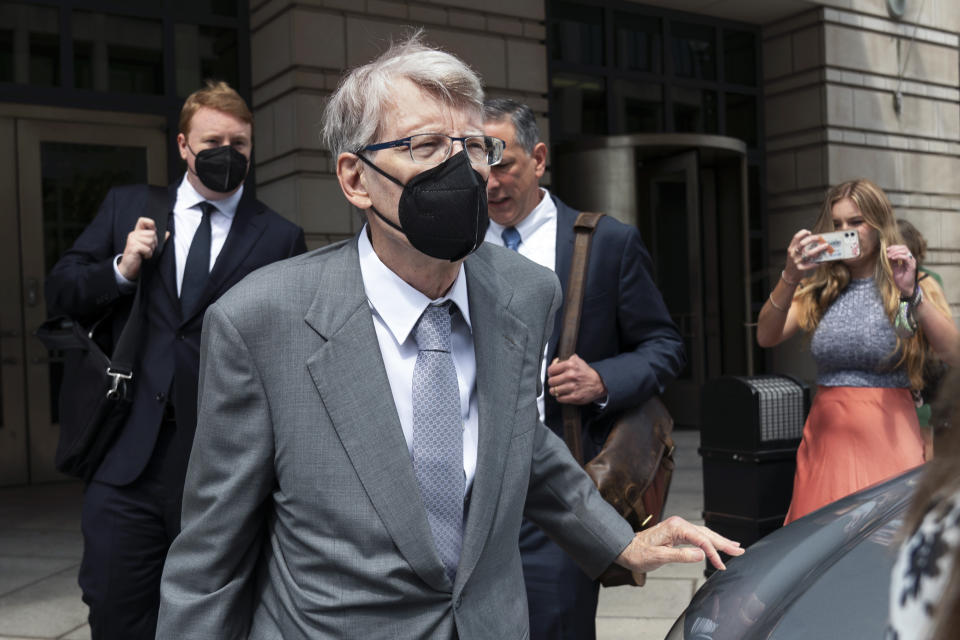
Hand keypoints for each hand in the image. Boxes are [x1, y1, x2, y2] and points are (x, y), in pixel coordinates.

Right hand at [118, 217, 166, 280]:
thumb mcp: (149, 246)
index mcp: (137, 232)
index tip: (153, 232)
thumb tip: (167, 233)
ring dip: (151, 250)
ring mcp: (132, 240)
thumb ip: (158, 239)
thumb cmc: (140, 256)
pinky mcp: (133, 247)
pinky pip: (148, 249)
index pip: (143, 220)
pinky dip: (148, 254)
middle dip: (154, 243)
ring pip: (151, 241)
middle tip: (147, 249)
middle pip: (152, 234)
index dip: (151, 224)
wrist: (129, 267)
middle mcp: (133, 234)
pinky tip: (143, 256)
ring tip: (145, 253)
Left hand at [546, 354, 606, 404]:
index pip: (551, 370)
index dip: (550, 373)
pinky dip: (560, 397)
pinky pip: (559, 398)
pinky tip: (564, 394)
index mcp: (570, 365)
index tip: (552, 374)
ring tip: (559, 389)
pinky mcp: (574, 397)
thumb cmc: (586, 373)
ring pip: (553, 391)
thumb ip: (565, 359)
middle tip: (556, 382)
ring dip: (555, 390)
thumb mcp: (577, 361)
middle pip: (551, 381)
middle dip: (552, 382)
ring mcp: (572, 387)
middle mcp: (571, 375)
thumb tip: (554, 362)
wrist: (599, 383)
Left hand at [615, 516, 743, 578]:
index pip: (701, 539)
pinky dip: (710, 541)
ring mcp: (678, 527)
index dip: (713, 553)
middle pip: (706, 534)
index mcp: (676, 528)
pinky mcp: (677, 532)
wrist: (625, 548)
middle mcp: (679, 524)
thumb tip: (701, 554)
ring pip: (704, 534)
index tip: (721, 566)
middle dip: (724, 543)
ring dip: (720, 541)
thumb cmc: (638, 554)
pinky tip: (717, 544)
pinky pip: (698, 536)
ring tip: (735, 547)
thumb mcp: (658, 557)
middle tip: (740, 551)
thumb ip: (680, 556)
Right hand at [784, 229, 828, 280]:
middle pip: (802, 244)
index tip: (809, 232)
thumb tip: (816, 241)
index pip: (796, 238)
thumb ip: (801, 247)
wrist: (790, 275)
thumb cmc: (795, 262)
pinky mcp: (801, 268)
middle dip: (812, 239)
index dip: (803, 233)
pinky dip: (819, 262)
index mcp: (791, 248)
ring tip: (826, 246)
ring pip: (809, 254)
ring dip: (819, 249)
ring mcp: (796, 261)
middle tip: (820, 238)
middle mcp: (793, 254)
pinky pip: (812, 264)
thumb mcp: (795, 253)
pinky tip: (825, 261)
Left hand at [887, 244, 916, 296]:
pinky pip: (906, 257)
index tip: (887, 249)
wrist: (904, 287)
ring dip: (895, 252)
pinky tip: (892, 258)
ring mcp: (912, 262)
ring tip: (889, 256)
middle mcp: (910, 259)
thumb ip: (893, 262)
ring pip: (905, 251)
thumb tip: (889, 255)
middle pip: (904, 248)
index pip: (902, 248)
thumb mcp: (895, 268)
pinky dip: (898, 256)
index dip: (895, 247)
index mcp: (907, 259)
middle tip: (887, 253)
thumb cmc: (901, 279)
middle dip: (894, 248)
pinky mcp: (912, 266)